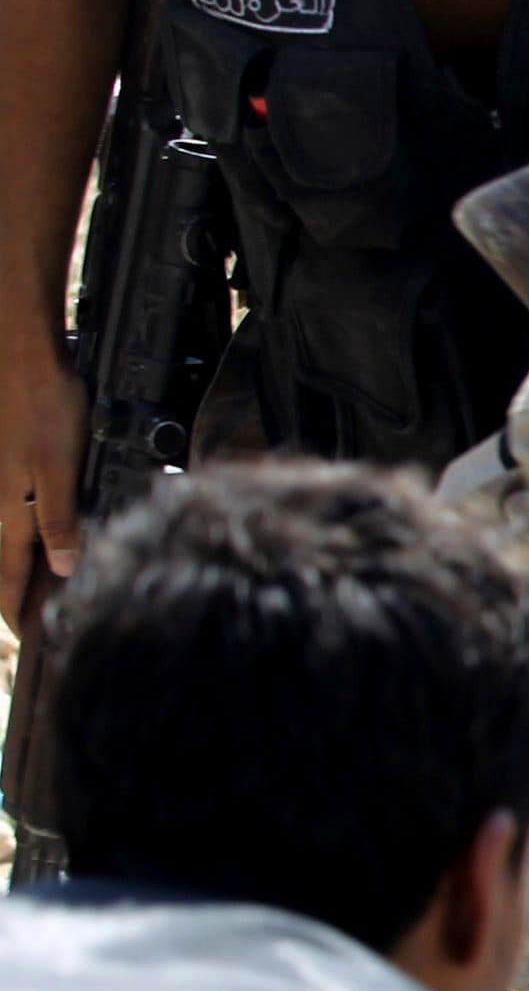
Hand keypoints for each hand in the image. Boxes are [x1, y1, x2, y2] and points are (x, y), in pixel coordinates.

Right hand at [0, 345, 83, 615]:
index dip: (18, 605)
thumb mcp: (60, 467)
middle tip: (25, 620)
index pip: (10, 571)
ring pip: (3, 533)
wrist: (19, 354)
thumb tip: (61, 568)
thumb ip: (59, 519)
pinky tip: (29, 532)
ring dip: (15, 563)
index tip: (25, 636)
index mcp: (9, 506)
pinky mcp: (4, 459)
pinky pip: (7, 509)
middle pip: (3, 557)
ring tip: (28, 585)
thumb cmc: (44, 404)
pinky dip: (19, 531)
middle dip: (13, 591)